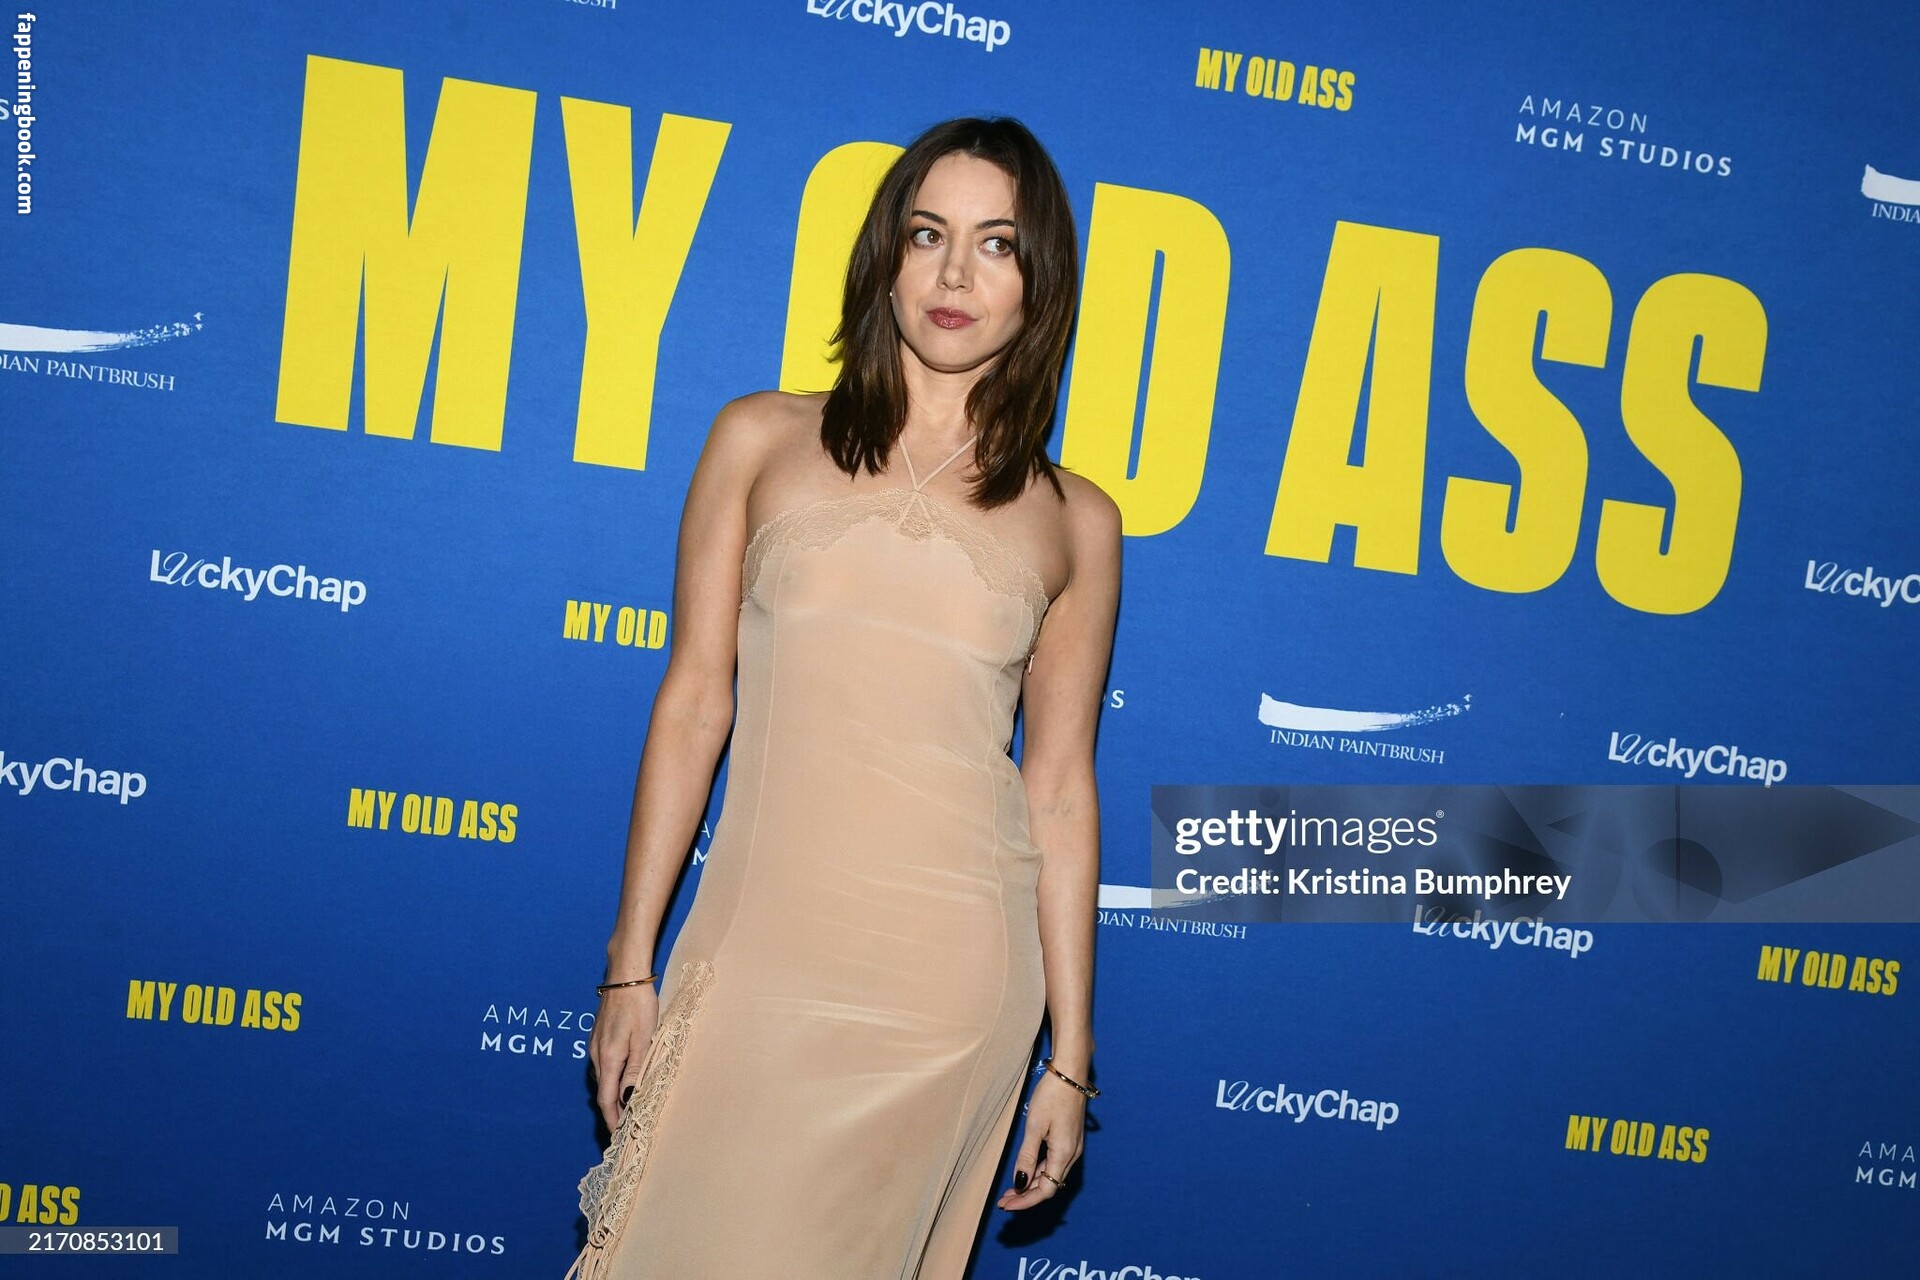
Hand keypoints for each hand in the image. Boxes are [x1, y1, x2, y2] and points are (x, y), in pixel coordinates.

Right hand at [588, 984, 658, 1132]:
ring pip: (603, 1078)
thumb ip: (636, 1070)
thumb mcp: (643, 1039)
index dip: (612, 1120)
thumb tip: (628, 1099)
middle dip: (613, 1112)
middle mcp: (596, 1054)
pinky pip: (603, 1065)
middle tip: (626, 1128)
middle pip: (603, 1091)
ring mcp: (595, 1044)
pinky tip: (623, 1079)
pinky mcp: (598, 1036)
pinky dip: (612, 1079)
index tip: (618, 1137)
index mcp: (608, 1058)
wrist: (626, 975)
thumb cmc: (638, 1005)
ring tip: (626, 1108)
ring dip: (612, 1095)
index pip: (606, 1099)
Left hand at [996, 1072, 1086, 1210]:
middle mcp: (1072, 1155)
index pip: (1045, 1190)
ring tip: (1010, 1190)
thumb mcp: (1034, 1126)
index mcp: (1064, 1154)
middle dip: (1026, 1196)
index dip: (1025, 1201)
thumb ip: (1027, 1156)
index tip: (1006, 1205)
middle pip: (1049, 1186)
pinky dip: (1038, 1171)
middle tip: (1003, 1200)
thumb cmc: (1052, 1096)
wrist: (1071, 1073)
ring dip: (1031, 1184)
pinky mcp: (1070, 1139)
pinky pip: (1054, 1163)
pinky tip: (1025, 1171)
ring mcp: (1072, 1147)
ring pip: (1051, 1175)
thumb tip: (1019, 1183)